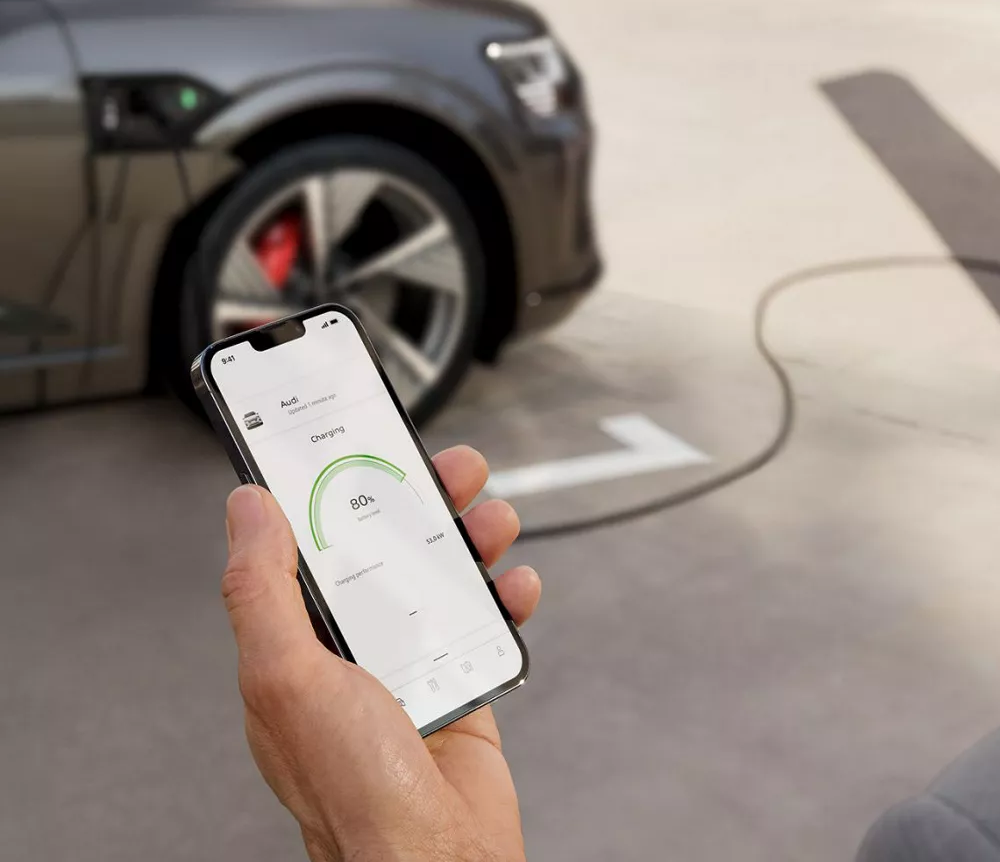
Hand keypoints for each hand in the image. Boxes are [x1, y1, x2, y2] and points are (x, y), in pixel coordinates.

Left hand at [219, 446, 540, 861]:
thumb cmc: (353, 793)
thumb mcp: (287, 678)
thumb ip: (262, 591)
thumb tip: (246, 510)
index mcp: (296, 646)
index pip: (309, 546)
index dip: (334, 491)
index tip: (358, 446)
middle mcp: (351, 652)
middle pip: (387, 550)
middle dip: (422, 502)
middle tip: (453, 470)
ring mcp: (409, 666)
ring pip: (441, 576)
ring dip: (473, 539)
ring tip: (494, 521)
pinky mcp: (460, 683)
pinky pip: (486, 621)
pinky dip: (507, 596)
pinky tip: (514, 585)